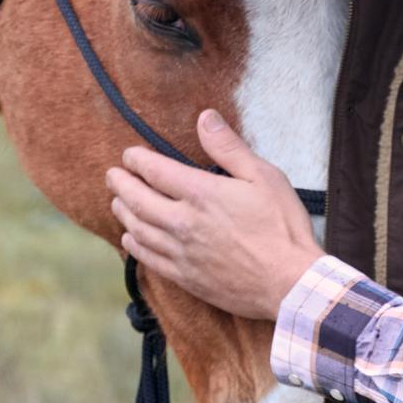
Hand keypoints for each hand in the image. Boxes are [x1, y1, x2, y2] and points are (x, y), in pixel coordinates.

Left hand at [105, 110, 323, 320]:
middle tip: (112, 174)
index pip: (153, 170)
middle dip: (120, 183)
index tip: (130, 154)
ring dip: (123, 212)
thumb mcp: (264, 176)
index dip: (136, 159)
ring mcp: (181, 253)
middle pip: (136, 199)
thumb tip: (205, 118)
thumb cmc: (282, 228)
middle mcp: (183, 223)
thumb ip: (229, 147)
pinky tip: (130, 239)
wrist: (289, 283)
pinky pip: (148, 259)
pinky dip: (134, 245)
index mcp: (201, 194)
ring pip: (137, 229)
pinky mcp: (185, 277)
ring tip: (118, 202)